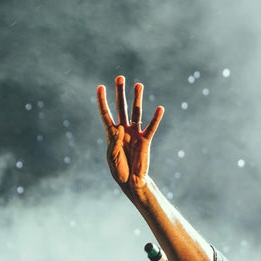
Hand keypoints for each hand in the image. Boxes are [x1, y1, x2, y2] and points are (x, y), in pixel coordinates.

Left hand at [97, 76, 163, 195]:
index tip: (100, 87)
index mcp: (111, 134)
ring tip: (138, 85)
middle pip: (121, 108)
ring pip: (136, 113)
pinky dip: (156, 118)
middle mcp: (123, 130)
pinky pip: (151, 127)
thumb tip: (120, 128)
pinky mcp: (145, 140)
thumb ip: (114, 143)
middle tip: (120, 78)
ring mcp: (135, 134)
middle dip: (120, 93)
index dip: (102, 101)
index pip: (106, 114)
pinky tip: (160, 108)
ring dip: (137, 99)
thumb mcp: (113, 157)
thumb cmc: (119, 170)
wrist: (131, 182)